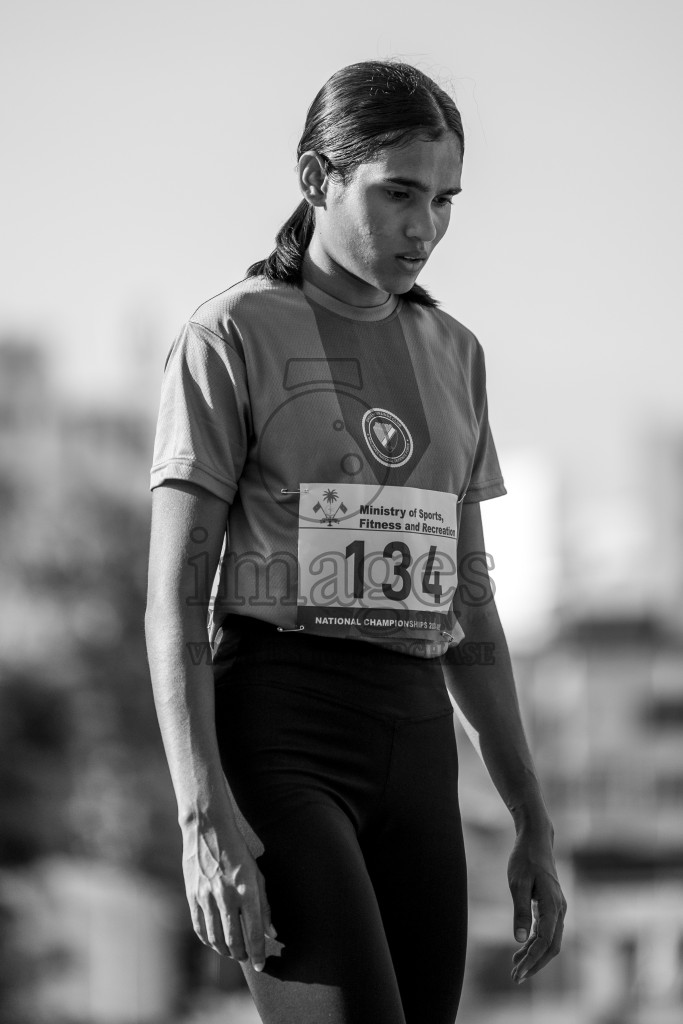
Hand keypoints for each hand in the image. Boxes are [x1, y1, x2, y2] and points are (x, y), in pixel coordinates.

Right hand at [181, 819, 276, 970]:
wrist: (208, 830)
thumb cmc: (238, 852)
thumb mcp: (257, 874)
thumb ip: (264, 905)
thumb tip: (270, 933)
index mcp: (247, 890)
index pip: (253, 933)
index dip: (258, 953)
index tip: (261, 964)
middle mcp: (226, 896)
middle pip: (233, 940)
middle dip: (241, 955)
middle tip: (246, 957)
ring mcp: (207, 897)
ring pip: (215, 938)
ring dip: (224, 951)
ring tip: (231, 952)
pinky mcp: (192, 896)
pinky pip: (199, 927)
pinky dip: (208, 940)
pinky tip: (214, 942)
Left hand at [507, 827, 565, 983]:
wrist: (536, 839)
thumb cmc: (525, 858)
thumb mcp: (517, 883)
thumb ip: (520, 911)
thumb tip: (519, 940)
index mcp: (553, 905)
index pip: (545, 941)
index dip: (532, 960)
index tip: (517, 973)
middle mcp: (560, 910)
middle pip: (552, 947)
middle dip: (535, 964)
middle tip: (516, 977)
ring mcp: (557, 909)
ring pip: (550, 941)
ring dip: (534, 956)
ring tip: (515, 967)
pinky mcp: (551, 906)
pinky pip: (546, 931)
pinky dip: (535, 943)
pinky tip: (521, 949)